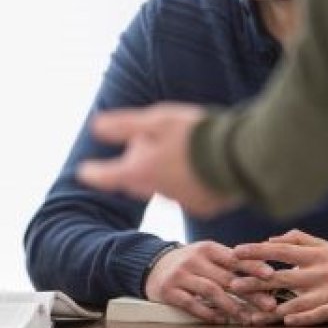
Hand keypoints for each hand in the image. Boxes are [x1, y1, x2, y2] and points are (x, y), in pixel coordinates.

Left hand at [77, 103, 235, 216]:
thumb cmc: (196, 133)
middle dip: (138, 166)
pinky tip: (203, 165)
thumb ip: (125, 126)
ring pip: (165, 187)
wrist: (243, 155)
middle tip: (148, 142)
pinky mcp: (206, 206)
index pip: (108, 176)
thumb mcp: (157, 120)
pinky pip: (190, 193)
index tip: (84, 172)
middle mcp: (159, 193)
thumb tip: (96, 126)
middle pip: (138, 181)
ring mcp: (183, 202)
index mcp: (143, 172)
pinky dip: (190, 181)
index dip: (95, 173)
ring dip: (166, 172)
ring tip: (183, 149)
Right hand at [144, 241, 273, 323]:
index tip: (271, 275)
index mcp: (207, 248)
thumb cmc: (190, 263)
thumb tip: (266, 269)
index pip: (234, 257)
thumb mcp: (207, 255)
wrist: (152, 266)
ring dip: (232, 307)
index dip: (252, 265)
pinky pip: (191, 304)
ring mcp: (180, 275)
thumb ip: (231, 261)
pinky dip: (208, 314)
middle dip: (250, 293)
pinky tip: (222, 321)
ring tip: (248, 319)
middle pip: (226, 277)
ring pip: (210, 291)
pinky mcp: (169, 291)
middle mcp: (193, 259)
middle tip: (270, 305)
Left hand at [228, 229, 327, 324]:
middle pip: (283, 276)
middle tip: (233, 285)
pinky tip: (286, 322)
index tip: (235, 252)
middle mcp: (321, 271)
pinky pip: (319, 314)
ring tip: (252, 313)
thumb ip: (298, 239)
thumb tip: (269, 239)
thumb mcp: (325, 246)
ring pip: (298, 300)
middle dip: (256, 281)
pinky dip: (304, 318)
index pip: (281, 250)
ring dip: (274, 308)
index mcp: (315, 254)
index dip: (257, 251)